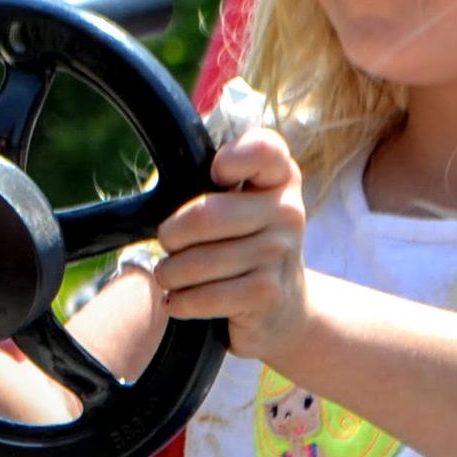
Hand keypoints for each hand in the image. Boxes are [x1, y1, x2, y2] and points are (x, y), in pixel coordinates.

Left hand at [155, 125, 313, 359]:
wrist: (285, 307)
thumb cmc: (246, 245)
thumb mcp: (245, 203)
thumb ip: (216, 180)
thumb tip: (170, 175)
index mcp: (280, 178)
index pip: (263, 149)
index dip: (232, 158)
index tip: (215, 175)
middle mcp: (287, 211)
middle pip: (204, 215)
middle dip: (171, 235)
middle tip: (170, 245)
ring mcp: (279, 254)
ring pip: (196, 262)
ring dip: (169, 273)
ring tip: (171, 275)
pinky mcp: (266, 294)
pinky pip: (202, 296)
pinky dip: (179, 301)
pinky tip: (179, 300)